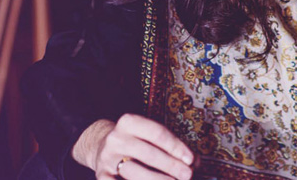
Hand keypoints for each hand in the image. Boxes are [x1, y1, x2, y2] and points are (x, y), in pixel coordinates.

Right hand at [72, 114, 194, 178]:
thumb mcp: (150, 136)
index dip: (175, 147)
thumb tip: (196, 162)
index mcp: (129, 122)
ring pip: (134, 172)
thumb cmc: (136, 141)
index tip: (191, 159)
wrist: (100, 146)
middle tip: (188, 175)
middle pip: (148, 154)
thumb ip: (172, 147)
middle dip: (171, 166)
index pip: (157, 133)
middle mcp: (116, 138)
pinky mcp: (101, 175)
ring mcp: (107, 158)